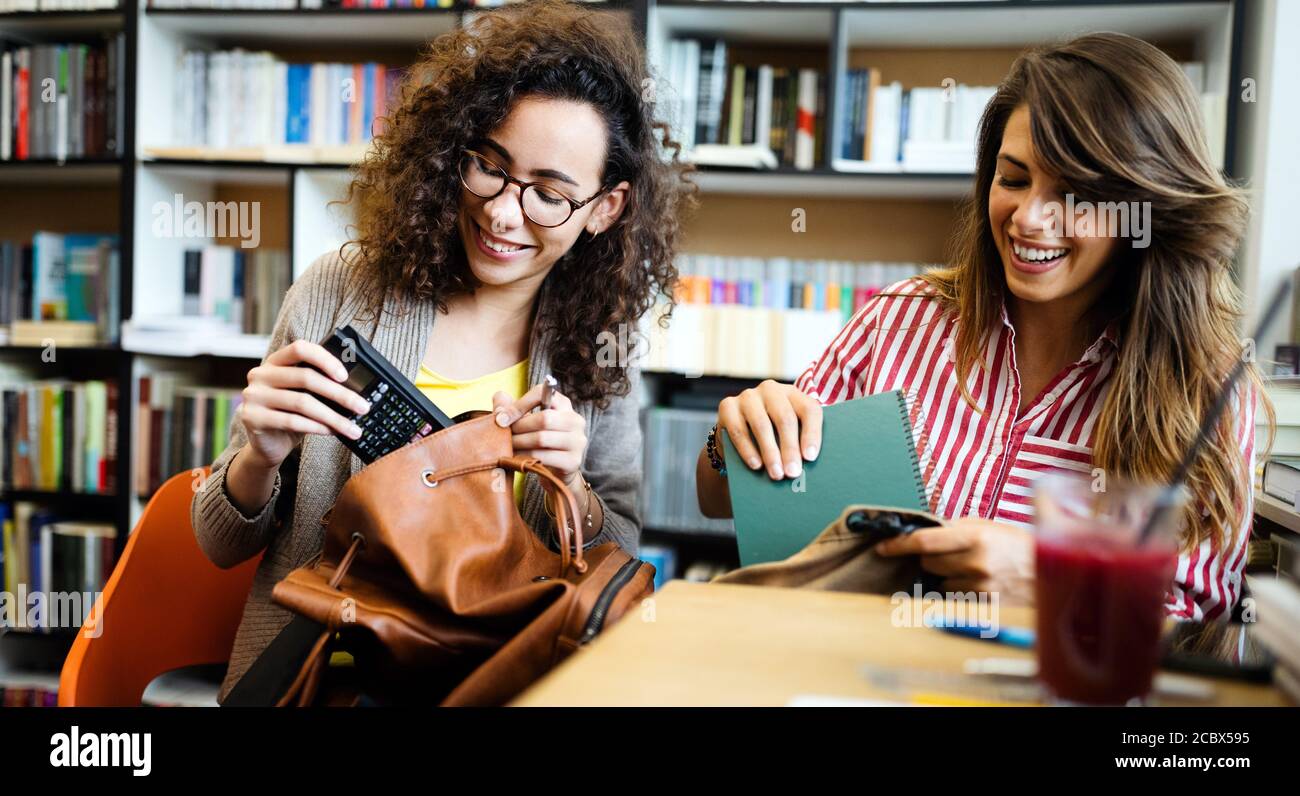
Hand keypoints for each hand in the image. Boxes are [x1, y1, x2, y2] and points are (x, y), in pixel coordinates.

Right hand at [236, 340, 372, 470]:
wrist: (268, 444)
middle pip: (306, 377)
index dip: (324, 359)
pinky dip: (317, 427)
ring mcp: (254, 396)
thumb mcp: (304, 395)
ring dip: (333, 417)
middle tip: (362, 407)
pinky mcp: (252, 418)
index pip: (300, 349)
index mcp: (275, 361)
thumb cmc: (291, 414)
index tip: (345, 376)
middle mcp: (261, 374)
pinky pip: (292, 421)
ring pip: (302, 402)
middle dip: (340, 394)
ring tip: (353, 428)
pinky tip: (332, 432)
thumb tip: (355, 389)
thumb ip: (320, 385)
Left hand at [493, 383, 586, 489]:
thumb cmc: (538, 441)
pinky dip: (525, 457)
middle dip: (519, 426)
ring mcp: (577, 441)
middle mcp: (575, 420)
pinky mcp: (573, 461)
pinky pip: (544, 457)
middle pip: (544, 418)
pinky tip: (515, 458)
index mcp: (563, 404)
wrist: (555, 471)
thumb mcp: (525, 421)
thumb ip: (511, 408)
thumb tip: (499, 398)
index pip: (543, 393)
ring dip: (519, 442)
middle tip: (503, 434)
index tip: (501, 418)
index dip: (520, 404)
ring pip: (542, 439)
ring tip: (506, 446)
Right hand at [716, 379, 821, 479]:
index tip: (810, 458)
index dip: (812, 434)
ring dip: (770, 452)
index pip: (809, 409)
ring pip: (761, 425)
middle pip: (785, 418)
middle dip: (790, 448)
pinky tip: (756, 465)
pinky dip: (748, 450)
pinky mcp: (727, 406)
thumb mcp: (788, 434)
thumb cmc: (772, 436)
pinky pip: (739, 430)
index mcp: (793, 394)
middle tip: (793, 472)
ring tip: (776, 474)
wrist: (738, 432)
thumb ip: (799, 444)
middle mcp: (771, 390)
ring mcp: (748, 396)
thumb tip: (805, 466)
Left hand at [875, 518, 1035, 603]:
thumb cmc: (1016, 546)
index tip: (882, 547)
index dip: (899, 545)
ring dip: (948, 577)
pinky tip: (979, 586)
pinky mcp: (985, 607)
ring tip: (974, 571)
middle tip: (952, 556)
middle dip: (932, 559)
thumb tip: (923, 530)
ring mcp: (980, 588)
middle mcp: (976, 563)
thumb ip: (957, 528)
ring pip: (941, 583)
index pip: (924, 541)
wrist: (1051, 574)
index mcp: (975, 537)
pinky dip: (960, 593)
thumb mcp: (989, 527)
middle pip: (928, 563)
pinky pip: (955, 599)